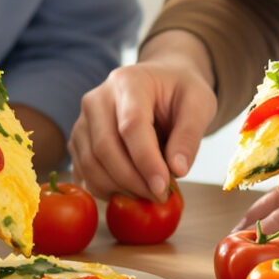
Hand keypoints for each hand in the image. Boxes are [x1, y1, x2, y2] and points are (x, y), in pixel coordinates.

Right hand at [71, 49, 214, 201]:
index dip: (146, 161)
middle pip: (105, 148)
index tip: (164, 188)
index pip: (131, 125)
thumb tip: (177, 170)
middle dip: (133, 181)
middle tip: (161, 196)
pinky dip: (106, 190)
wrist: (160, 83)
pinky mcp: (78, 141)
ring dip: (120, 189)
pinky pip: (85, 173)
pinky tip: (132, 191)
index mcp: (129, 82)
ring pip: (91, 165)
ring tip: (149, 193)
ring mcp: (83, 120)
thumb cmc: (180, 92)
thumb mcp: (199, 104)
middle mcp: (97, 99)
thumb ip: (190, 134)